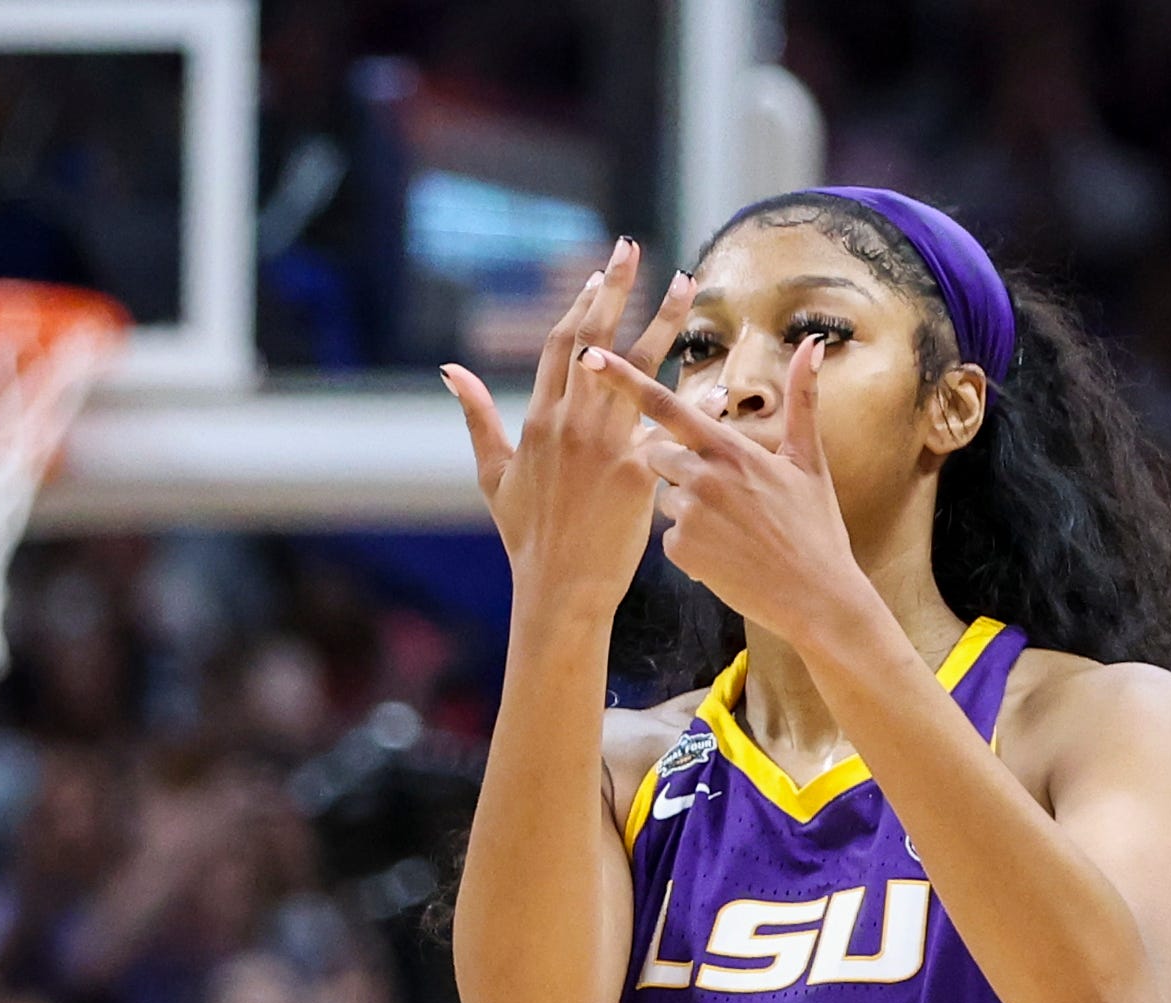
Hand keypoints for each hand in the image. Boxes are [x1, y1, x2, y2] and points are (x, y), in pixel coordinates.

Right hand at [442, 239, 695, 615]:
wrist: (558, 586)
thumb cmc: (526, 535)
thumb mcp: (492, 474)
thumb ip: (477, 416)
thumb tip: (450, 370)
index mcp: (538, 419)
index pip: (560, 344)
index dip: (581, 304)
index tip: (599, 272)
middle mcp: (570, 423)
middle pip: (596, 340)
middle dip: (616, 289)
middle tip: (634, 248)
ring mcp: (603, 445)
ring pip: (639, 368)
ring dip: (664, 321)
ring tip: (687, 284)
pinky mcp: (636, 472)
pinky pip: (670, 426)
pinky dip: (696, 401)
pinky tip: (720, 379)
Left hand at [587, 335, 875, 654]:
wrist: (816, 596)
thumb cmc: (815, 527)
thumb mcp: (809, 461)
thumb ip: (802, 399)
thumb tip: (813, 344)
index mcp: (730, 449)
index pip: (665, 406)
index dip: (623, 380)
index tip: (588, 357)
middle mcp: (703, 477)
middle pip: (657, 455)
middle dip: (676, 467)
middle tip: (724, 494)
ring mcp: (689, 515)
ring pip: (663, 497)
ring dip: (686, 507)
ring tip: (732, 529)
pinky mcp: (679, 551)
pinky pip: (668, 535)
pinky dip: (690, 543)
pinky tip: (724, 554)